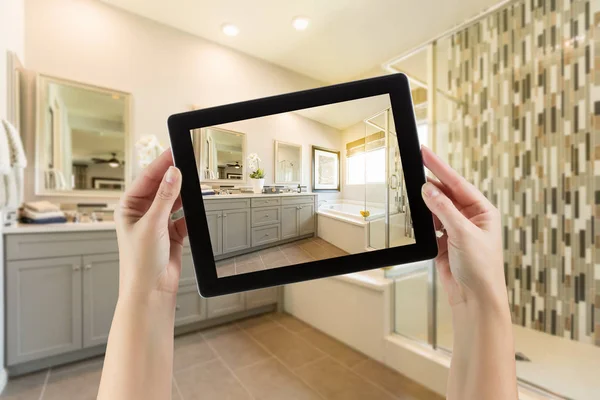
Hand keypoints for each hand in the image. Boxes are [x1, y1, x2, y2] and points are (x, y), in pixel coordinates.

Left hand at [114, 150, 186, 297]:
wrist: (151, 291)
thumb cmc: (139, 263)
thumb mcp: (152, 225)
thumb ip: (165, 198)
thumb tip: (173, 174)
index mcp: (128, 208)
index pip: (146, 179)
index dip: (160, 164)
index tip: (174, 151)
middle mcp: (142, 214)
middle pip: (161, 187)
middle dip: (174, 177)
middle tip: (188, 162)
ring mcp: (158, 223)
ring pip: (174, 201)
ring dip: (183, 195)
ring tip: (194, 184)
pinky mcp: (172, 234)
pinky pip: (184, 217)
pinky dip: (190, 213)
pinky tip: (195, 207)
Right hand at [420, 146, 505, 308]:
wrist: (474, 299)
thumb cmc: (481, 269)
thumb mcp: (463, 234)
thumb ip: (444, 210)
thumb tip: (428, 190)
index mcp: (483, 211)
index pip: (458, 183)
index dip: (440, 167)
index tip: (425, 153)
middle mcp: (471, 218)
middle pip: (447, 193)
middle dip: (431, 184)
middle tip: (414, 167)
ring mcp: (457, 230)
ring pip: (436, 208)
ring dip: (426, 204)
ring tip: (413, 194)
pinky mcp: (444, 242)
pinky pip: (430, 224)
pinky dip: (423, 220)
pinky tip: (417, 216)